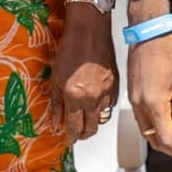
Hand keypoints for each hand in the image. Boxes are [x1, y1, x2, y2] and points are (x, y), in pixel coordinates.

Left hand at [55, 3, 117, 142]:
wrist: (90, 30)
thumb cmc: (71, 48)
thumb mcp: (56, 77)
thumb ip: (56, 103)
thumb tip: (55, 121)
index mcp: (75, 97)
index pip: (74, 127)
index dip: (70, 137)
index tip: (68, 141)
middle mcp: (92, 98)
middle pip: (90, 128)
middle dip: (82, 135)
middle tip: (76, 134)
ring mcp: (106, 92)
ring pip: (101, 118)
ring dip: (93, 122)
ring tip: (85, 119)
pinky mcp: (116, 85)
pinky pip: (110, 105)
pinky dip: (102, 107)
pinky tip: (95, 102)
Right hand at [127, 32, 171, 169]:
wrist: (148, 29)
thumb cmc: (168, 48)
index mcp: (153, 103)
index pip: (167, 140)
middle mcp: (139, 105)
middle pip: (153, 140)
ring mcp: (133, 99)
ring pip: (146, 131)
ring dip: (162, 142)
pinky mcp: (132, 93)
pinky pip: (141, 119)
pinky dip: (154, 129)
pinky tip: (167, 126)